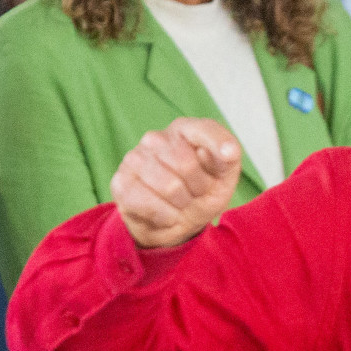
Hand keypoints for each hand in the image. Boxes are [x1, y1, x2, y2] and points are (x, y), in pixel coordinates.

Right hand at [109, 117, 241, 248]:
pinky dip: (166, 216)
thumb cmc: (202, 190)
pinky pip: (150, 204)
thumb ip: (229, 156)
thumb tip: (229, 151)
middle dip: (199, 188)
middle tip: (195, 193)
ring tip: (180, 202)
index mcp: (183, 129)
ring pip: (170, 187)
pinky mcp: (121, 184)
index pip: (203, 130)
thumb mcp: (224, 174)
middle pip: (187, 165)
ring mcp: (134, 159)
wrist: (176, 221)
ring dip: (182, 205)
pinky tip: (165, 213)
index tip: (228, 158)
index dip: (218, 147)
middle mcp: (155, 138)